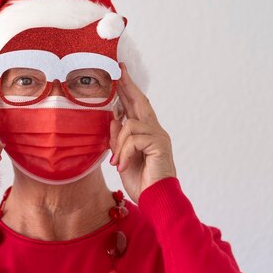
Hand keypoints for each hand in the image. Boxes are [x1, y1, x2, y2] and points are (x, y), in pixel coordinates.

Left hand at [109, 63, 176, 202]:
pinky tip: (122, 165)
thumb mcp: (122, 158)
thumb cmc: (141, 182)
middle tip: (119, 71)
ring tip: (116, 162)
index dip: (128, 90)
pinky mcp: (159, 144)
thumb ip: (118, 139)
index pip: (136, 106)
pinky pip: (134, 138)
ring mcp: (159, 136)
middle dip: (128, 86)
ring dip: (118, 144)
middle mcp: (155, 131)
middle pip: (140, 102)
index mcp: (146, 133)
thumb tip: (112, 119)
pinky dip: (124, 152)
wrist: (155, 200)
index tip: (120, 74)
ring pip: (130, 125)